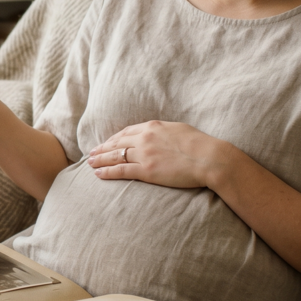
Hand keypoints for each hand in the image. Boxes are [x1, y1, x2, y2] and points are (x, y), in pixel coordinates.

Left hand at [87, 121, 237, 189]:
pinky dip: (107, 172)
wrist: (209, 158)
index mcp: (153, 126)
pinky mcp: (146, 170)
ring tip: (90, 164)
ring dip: (100, 160)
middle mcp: (144, 138)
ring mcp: (144, 154)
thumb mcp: (178, 130)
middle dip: (102, 148)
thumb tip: (159, 136)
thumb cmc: (200, 145)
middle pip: (116, 143)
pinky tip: (99, 174)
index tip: (106, 143)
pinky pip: (121, 170)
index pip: (126, 132)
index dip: (113, 138)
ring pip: (115, 156)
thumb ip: (164, 132)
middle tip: (92, 153)